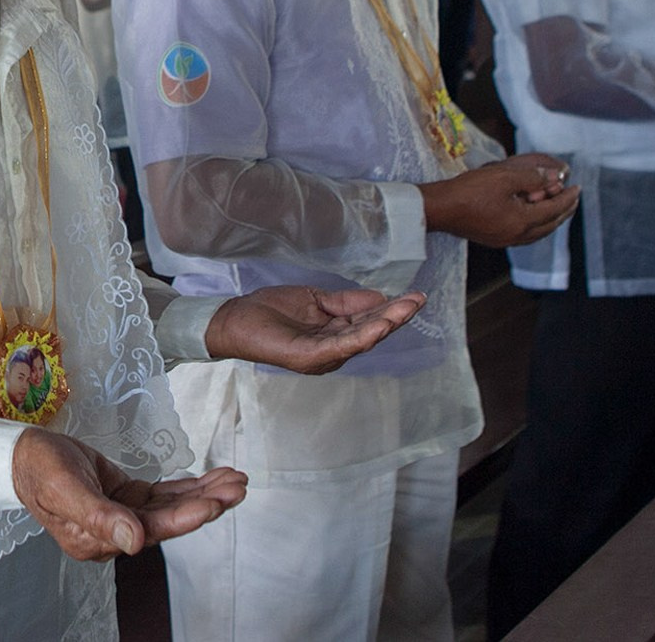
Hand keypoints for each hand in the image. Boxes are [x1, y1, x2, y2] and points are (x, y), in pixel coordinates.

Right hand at [10, 428, 245, 561]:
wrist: (20, 454)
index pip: (150, 529)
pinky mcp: (125, 497)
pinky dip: (187, 487)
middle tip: (238, 487)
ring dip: (203, 494)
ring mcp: (121, 514)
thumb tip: (135, 542)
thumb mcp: (65, 488)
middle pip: (169, 520)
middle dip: (206, 503)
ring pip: (170, 506)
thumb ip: (98, 516)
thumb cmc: (37, 468)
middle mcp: (114, 533)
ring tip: (235, 479)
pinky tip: (211, 479)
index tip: (215, 504)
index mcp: (97, 539)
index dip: (184, 517)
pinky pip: (162, 494)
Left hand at [205, 286, 426, 375]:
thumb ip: (345, 301)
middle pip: (370, 333)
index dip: (391, 310)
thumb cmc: (270, 311)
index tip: (414, 297)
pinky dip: (360, 338)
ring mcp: (320, 356)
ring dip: (384, 326)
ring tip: (406, 311)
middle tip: (419, 301)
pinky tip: (378, 327)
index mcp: (334, 336)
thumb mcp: (315, 300)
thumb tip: (379, 297)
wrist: (235, 318)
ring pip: (359, 341)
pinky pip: (339, 347)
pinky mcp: (307, 357)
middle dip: (396, 317)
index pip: (368, 323)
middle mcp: (332, 350)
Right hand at [421, 155, 578, 248]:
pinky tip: (532, 215)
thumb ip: (532, 177)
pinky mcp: (494, 238)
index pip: (554, 209)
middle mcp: (517, 235)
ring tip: (557, 206)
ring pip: (539, 232)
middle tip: (573, 198)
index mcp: (522, 221)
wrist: (439, 209)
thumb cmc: (468, 192)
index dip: (568, 197)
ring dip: (551, 219)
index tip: (578, 187)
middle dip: (564, 210)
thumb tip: (553, 177)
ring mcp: (505, 239)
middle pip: (550, 225)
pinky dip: (536, 224)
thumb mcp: (503, 177)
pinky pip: (525, 234)